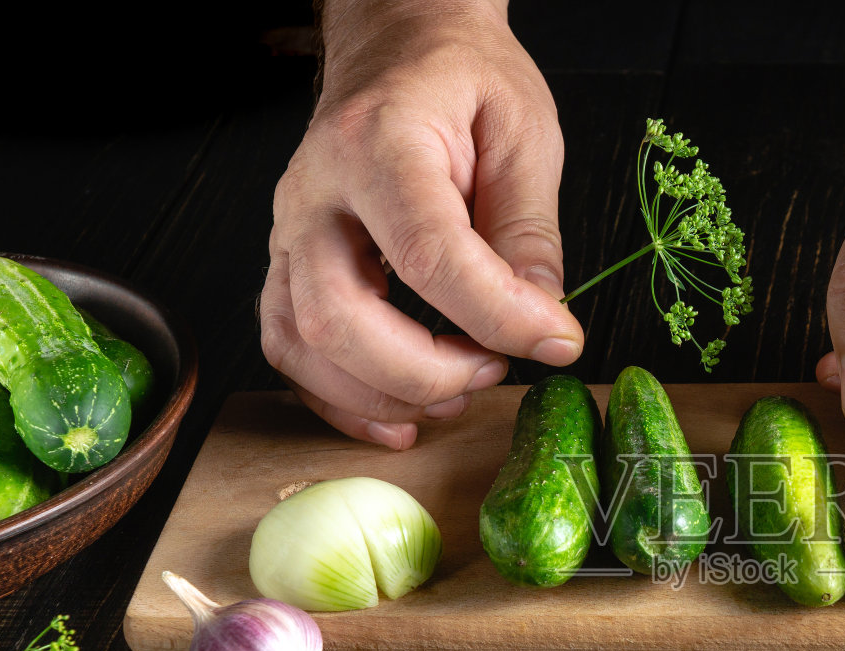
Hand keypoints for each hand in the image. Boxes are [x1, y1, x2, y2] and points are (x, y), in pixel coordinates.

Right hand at [260, 1, 582, 447]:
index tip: (557, 341)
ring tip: (459, 392)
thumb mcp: (524, 132)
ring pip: (304, 343)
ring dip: (384, 392)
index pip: (430, 254)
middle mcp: (316, 191)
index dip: (497, 316)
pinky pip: (288, 347)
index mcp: (379, 143)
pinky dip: (338, 397)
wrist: (400, 42)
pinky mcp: (286, 261)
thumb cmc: (462, 77)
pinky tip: (399, 413)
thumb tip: (543, 319)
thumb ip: (530, 230)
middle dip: (429, 371)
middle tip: (497, 368)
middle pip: (342, 316)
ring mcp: (289, 229)